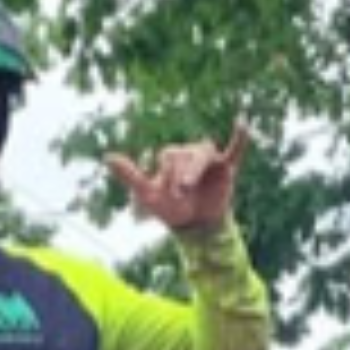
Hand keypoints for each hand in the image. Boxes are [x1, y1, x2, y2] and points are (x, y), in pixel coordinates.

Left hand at [105, 123, 250, 232]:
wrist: (196, 227)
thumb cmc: (170, 209)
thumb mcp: (148, 194)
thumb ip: (130, 175)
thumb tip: (107, 156)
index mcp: (171, 156)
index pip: (167, 156)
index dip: (165, 174)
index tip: (166, 194)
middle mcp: (190, 154)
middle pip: (186, 155)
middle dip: (181, 176)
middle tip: (180, 194)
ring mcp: (209, 161)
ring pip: (204, 154)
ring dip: (196, 169)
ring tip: (189, 185)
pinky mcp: (226, 169)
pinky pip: (235, 150)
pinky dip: (239, 138)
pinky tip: (242, 122)